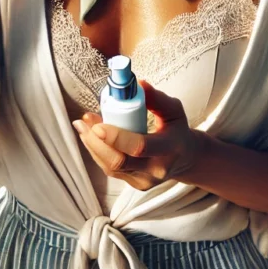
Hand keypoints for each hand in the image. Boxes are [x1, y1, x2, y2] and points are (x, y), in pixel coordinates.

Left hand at [72, 80, 206, 190]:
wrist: (185, 159)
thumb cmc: (177, 131)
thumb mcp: (173, 111)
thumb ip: (157, 98)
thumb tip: (138, 84)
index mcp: (169, 149)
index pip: (139, 147)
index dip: (115, 137)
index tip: (98, 124)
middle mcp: (156, 169)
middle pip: (118, 161)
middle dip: (96, 141)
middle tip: (84, 121)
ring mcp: (143, 180)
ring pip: (110, 166)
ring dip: (92, 145)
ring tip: (83, 125)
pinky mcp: (132, 184)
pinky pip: (109, 169)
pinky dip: (97, 151)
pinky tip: (89, 136)